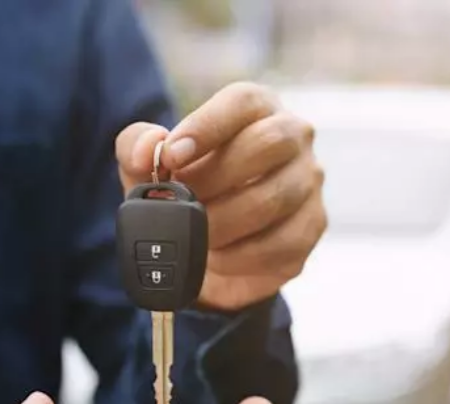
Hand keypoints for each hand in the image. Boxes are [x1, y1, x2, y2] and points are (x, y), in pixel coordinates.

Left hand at [116, 82, 326, 310]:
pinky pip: (281, 242)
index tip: (172, 154)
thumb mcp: (149, 168)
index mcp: (256, 109)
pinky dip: (239, 255)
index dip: (208, 125)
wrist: (212, 251)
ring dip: (224, 222)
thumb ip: (138, 148)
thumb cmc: (187, 193)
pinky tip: (217, 257)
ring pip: (274, 198)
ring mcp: (308, 182)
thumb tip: (148, 148)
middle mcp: (293, 138)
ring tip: (195, 234)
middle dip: (217, 176)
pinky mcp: (312, 226)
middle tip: (184, 201)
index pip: (243, 101)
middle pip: (270, 142)